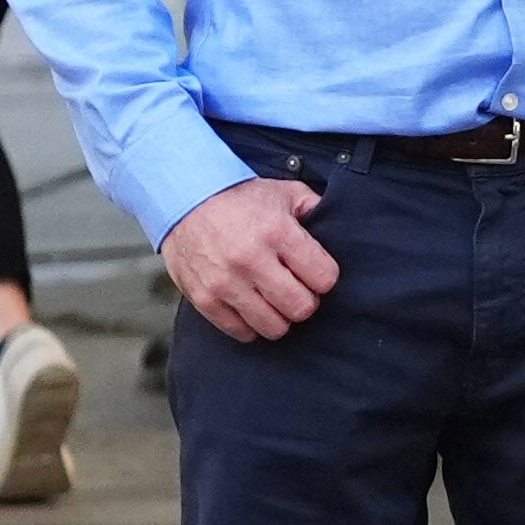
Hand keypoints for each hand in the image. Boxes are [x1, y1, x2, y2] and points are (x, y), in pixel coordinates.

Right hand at [164, 176, 339, 341]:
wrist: (185, 199)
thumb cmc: (240, 198)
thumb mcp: (285, 192)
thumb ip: (315, 209)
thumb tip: (340, 225)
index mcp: (278, 232)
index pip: (324, 278)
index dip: (325, 279)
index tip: (316, 274)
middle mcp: (251, 260)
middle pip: (301, 307)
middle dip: (307, 301)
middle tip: (299, 290)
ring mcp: (225, 282)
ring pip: (273, 326)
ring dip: (281, 317)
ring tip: (276, 301)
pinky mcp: (204, 298)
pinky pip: (240, 331)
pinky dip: (252, 326)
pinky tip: (253, 308)